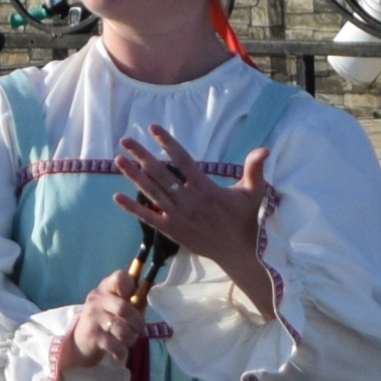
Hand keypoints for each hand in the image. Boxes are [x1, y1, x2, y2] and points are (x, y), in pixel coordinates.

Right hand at [59, 275, 146, 375]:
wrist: (81, 340)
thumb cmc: (109, 317)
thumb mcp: (121, 303)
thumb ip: (138, 297)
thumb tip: (155, 285)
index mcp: (107, 287)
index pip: (120, 277)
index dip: (132, 287)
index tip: (135, 299)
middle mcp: (98, 299)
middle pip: (124, 308)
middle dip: (137, 322)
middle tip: (138, 327)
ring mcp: (93, 317)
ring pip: (121, 330)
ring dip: (131, 338)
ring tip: (128, 339)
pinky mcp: (93, 336)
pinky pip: (116, 346)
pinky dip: (122, 351)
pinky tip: (120, 350)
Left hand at [113, 127, 277, 305]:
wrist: (239, 252)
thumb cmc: (245, 219)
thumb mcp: (254, 192)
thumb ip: (254, 169)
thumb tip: (264, 149)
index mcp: (206, 188)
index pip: (182, 160)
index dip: (167, 143)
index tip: (153, 128)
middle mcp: (189, 201)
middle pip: (160, 174)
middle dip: (141, 155)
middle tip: (125, 140)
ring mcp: (179, 217)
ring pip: (152, 193)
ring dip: (134, 176)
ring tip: (119, 160)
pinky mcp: (173, 231)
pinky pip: (149, 218)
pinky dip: (133, 208)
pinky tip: (117, 197)